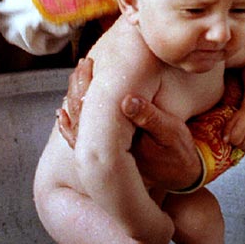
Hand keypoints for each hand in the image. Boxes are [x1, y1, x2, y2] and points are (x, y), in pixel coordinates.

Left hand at [58, 58, 202, 190]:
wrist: (180, 178)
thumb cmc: (178, 153)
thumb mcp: (171, 131)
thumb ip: (150, 117)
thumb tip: (127, 100)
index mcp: (120, 143)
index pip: (93, 113)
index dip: (88, 87)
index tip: (89, 66)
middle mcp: (107, 152)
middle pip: (81, 118)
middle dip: (79, 89)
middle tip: (82, 65)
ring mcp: (105, 156)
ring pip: (78, 128)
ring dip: (74, 101)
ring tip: (76, 78)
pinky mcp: (107, 156)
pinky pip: (80, 141)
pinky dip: (70, 126)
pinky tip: (64, 113)